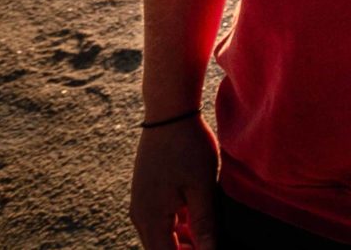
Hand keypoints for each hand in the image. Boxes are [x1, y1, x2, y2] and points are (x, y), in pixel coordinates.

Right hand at [129, 114, 219, 249]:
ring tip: (208, 231)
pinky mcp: (146, 192)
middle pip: (160, 248)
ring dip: (181, 239)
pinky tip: (197, 215)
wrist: (169, 113)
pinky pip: (160, 219)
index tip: (209, 249)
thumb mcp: (203, 187)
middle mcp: (140, 215)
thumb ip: (205, 224)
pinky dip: (177, 225)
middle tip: (211, 242)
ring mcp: (141, 203)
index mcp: (151, 218)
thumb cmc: (189, 147)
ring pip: (160, 235)